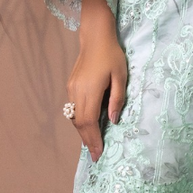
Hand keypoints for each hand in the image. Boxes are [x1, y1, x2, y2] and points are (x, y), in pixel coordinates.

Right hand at [65, 0, 126, 160]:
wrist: (95, 37)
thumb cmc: (112, 55)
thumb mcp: (121, 76)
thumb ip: (117, 99)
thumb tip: (113, 120)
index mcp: (90, 91)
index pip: (89, 122)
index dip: (93, 140)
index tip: (98, 154)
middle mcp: (77, 92)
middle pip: (79, 123)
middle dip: (87, 140)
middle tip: (95, 155)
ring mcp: (72, 89)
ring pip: (74, 117)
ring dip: (83, 132)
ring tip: (92, 144)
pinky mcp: (71, 86)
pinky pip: (74, 109)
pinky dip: (80, 121)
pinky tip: (88, 126)